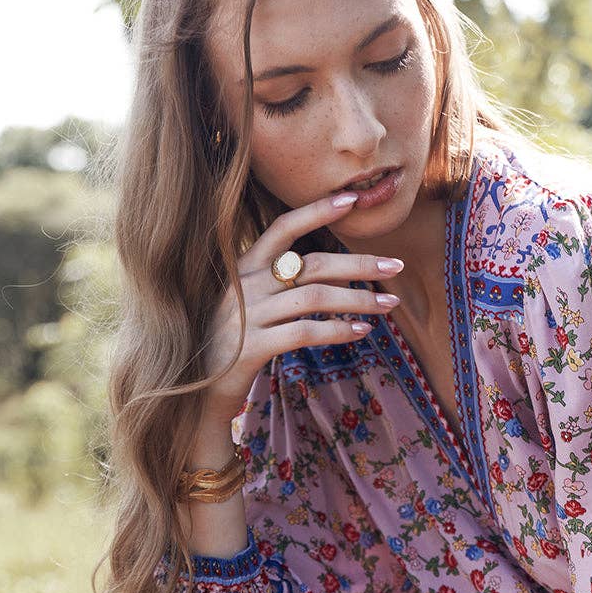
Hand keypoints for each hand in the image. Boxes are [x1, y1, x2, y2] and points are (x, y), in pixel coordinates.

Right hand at [199, 192, 404, 424]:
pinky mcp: (251, 347)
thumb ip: (289, 285)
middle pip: (311, 264)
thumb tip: (342, 272)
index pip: (283, 228)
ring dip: (358, 300)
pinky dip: (336, 331)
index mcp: (245, 267)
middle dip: (359, 263)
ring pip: (314, 298)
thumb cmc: (233, 344)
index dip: (317, 211)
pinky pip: (303, 332)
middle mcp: (246, 285)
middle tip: (396, 266)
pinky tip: (360, 332)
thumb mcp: (256, 305)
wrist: (194, 392)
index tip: (353, 200)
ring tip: (389, 305)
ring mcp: (247, 316)